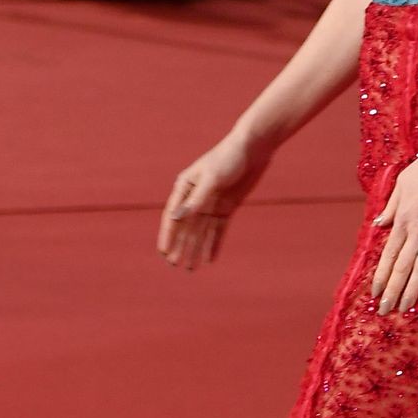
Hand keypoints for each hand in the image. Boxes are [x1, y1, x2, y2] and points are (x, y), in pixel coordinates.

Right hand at [158, 132, 271, 270]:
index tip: (164, 253)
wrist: (253, 149)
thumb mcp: (212, 180)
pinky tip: (209, 259)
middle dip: (180, 247)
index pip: (173, 216)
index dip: (168, 235)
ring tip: (190, 268)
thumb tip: (176, 219)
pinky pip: (218, 229)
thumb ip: (195, 201)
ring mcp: (211, 203)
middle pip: (185, 227)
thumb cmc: (228, 158)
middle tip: (174, 265)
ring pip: (200, 231)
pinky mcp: (226, 207)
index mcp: (184, 187)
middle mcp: (195, 197)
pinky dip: (213, 244)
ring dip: (195, 249)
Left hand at [370, 146, 417, 314]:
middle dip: (392, 291)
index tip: (374, 293)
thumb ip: (391, 207)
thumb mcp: (402, 185)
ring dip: (411, 290)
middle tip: (385, 310)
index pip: (388, 256)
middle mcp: (416, 231)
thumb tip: (379, 225)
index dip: (380, 277)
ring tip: (404, 308)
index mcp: (402, 220)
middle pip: (402, 268)